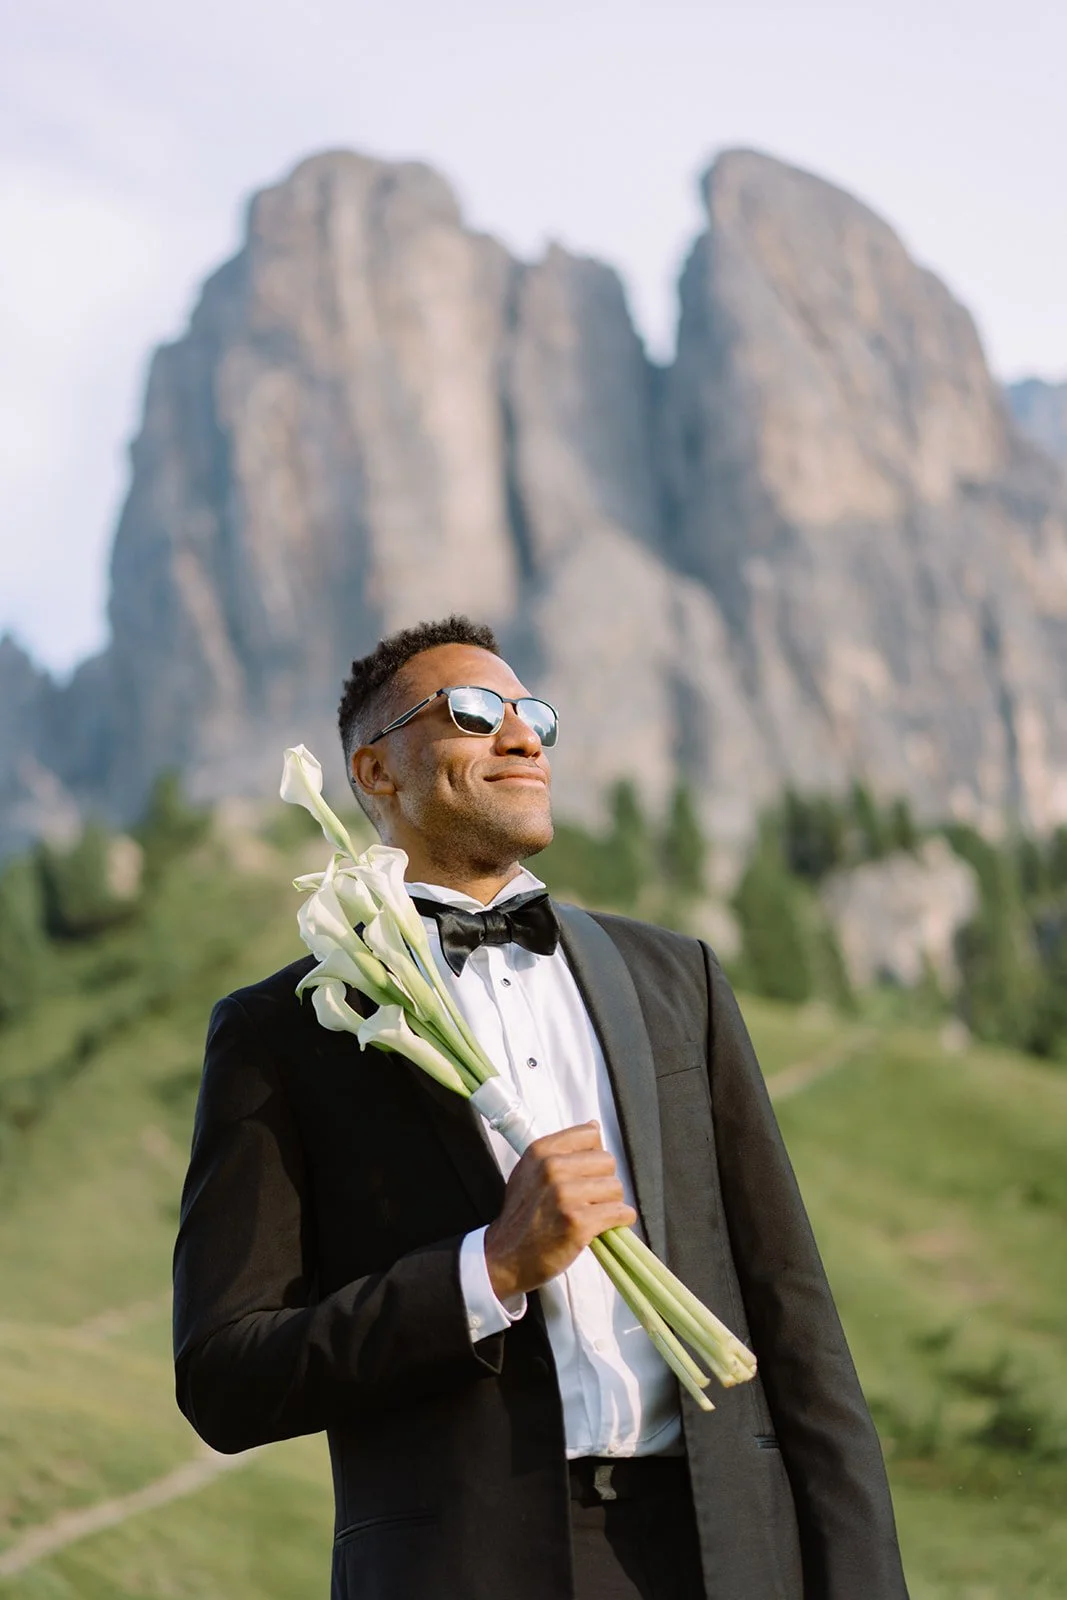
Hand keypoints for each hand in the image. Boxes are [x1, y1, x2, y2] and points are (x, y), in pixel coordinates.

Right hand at [484, 1122, 636, 1300]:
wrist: (505, 1257)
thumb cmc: (521, 1216)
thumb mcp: (528, 1172)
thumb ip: (559, 1150)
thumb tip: (593, 1127)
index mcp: (540, 1151)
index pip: (590, 1134)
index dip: (593, 1155)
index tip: (587, 1172)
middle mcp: (552, 1168)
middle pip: (607, 1161)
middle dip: (604, 1181)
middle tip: (590, 1198)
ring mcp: (565, 1195)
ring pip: (616, 1187)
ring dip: (611, 1203)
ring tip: (594, 1214)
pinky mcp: (578, 1222)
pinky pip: (620, 1212)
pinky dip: (619, 1220)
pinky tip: (605, 1226)